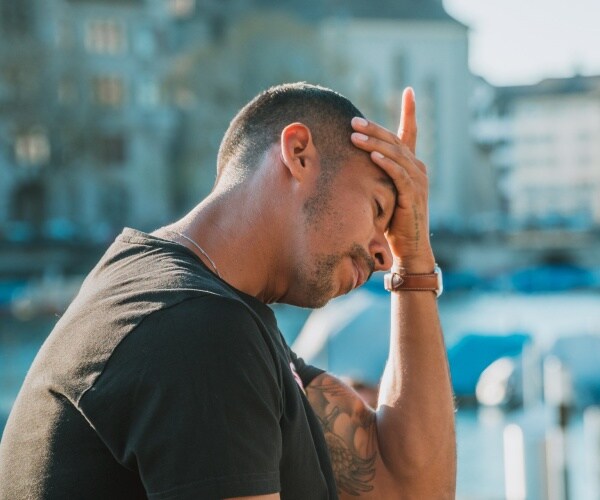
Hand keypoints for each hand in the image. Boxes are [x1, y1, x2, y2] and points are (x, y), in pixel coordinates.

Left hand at [351, 88, 434, 272]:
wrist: (410, 247)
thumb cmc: (393, 221)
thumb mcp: (384, 192)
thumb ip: (377, 175)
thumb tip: (354, 162)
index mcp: (412, 165)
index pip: (411, 133)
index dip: (410, 111)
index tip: (409, 90)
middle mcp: (418, 169)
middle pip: (395, 141)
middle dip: (373, 129)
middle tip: (352, 120)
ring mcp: (417, 181)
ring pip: (395, 154)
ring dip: (374, 143)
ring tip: (354, 135)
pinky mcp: (412, 195)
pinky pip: (398, 174)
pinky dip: (385, 163)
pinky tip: (372, 155)